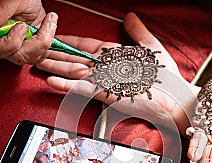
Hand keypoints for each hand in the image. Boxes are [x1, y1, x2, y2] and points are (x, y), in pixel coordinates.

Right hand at [0, 0, 56, 64]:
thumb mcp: (11, 0)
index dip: (9, 44)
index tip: (22, 26)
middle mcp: (0, 42)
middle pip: (15, 57)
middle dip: (32, 43)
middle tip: (38, 24)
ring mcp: (16, 48)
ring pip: (29, 58)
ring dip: (43, 41)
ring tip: (49, 20)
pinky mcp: (29, 49)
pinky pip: (40, 55)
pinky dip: (49, 42)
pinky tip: (49, 25)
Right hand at [36, 12, 198, 132]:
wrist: (174, 98)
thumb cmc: (166, 76)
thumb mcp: (151, 47)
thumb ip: (138, 31)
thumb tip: (130, 16)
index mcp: (114, 56)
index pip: (86, 46)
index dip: (70, 41)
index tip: (56, 36)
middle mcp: (106, 68)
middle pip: (75, 59)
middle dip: (55, 54)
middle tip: (37, 49)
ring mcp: (103, 81)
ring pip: (73, 71)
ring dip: (54, 66)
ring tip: (37, 61)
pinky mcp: (104, 93)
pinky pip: (81, 88)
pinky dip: (65, 84)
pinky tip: (50, 80)